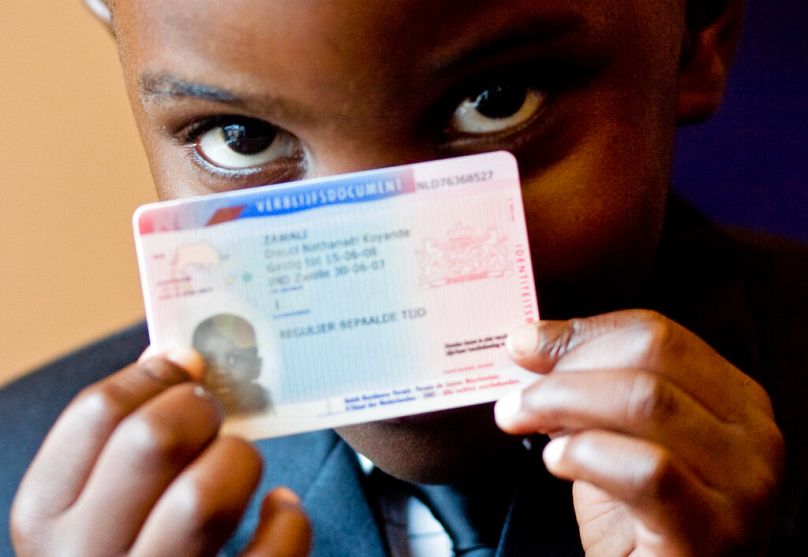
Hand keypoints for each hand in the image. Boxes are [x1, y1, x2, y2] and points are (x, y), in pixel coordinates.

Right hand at [11, 348, 309, 556]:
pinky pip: (271, 551)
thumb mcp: (95, 503)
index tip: (187, 367)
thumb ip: (120, 439)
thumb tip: (172, 358)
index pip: (97, 412)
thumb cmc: (126, 546)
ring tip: (239, 462)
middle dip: (200, 409)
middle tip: (216, 414)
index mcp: (48, 520)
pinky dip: (288, 519)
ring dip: (238, 459)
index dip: (155, 375)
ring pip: (206, 497)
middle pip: (153, 440)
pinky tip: (278, 509)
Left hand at [495, 310, 783, 555]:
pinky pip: (645, 469)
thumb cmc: (638, 521)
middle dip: (569, 366)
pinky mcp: (714, 531)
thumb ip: (589, 391)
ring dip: (562, 402)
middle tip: (518, 392)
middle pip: (652, 357)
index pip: (658, 334)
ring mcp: (742, 485)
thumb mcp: (615, 440)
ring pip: (646, 402)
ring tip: (520, 420)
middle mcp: (752, 435)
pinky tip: (557, 461)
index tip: (526, 343)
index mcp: (734, 400)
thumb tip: (533, 342)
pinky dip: (586, 453)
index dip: (584, 333)